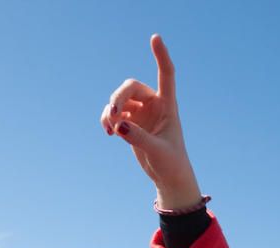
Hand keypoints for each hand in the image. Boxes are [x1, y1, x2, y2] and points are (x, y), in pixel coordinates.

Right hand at [101, 34, 202, 209]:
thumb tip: (118, 125)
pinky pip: (114, 115)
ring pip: (120, 100)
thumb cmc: (171, 162)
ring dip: (111, 111)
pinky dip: (108, 120)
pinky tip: (109, 133)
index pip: (166, 74)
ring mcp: (141, 113)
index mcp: (168, 105)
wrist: (168, 177)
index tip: (154, 38)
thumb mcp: (157, 150)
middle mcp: (154, 105)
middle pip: (131, 88)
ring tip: (110, 128)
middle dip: (118, 97)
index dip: (161, 56)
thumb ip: (138, 137)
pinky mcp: (131, 124)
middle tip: (112, 114)